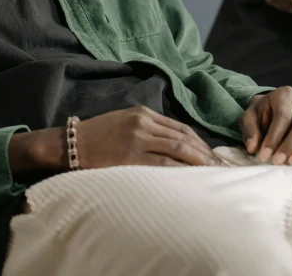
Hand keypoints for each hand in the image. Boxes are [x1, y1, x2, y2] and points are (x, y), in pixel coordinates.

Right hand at [75, 106, 221, 167]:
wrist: (69, 144)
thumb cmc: (97, 137)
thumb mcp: (125, 123)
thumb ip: (148, 130)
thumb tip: (174, 146)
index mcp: (144, 113)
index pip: (180, 127)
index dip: (200, 142)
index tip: (214, 156)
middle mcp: (143, 122)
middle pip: (183, 137)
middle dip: (205, 154)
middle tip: (222, 168)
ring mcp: (137, 138)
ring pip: (176, 148)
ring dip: (198, 162)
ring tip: (213, 174)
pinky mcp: (129, 156)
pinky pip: (161, 163)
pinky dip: (178, 170)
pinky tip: (190, 178)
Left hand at [238, 87, 291, 165]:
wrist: (273, 110)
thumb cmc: (261, 115)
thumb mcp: (250, 118)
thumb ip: (250, 131)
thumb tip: (252, 147)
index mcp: (284, 94)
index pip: (283, 116)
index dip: (274, 137)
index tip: (264, 156)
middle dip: (291, 144)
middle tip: (278, 161)